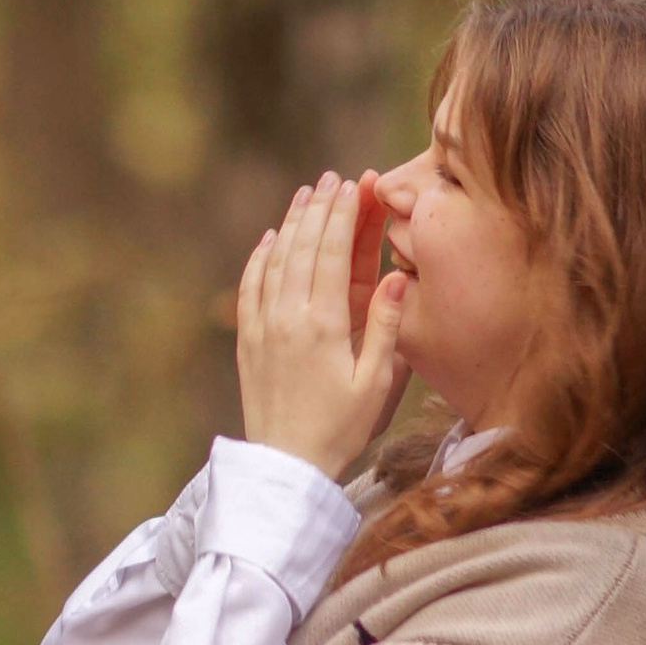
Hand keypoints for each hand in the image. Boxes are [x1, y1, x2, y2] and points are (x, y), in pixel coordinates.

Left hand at [234, 170, 410, 478]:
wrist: (287, 465)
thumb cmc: (341, 428)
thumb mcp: (377, 382)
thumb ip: (388, 326)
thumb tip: (398, 275)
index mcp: (324, 325)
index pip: (334, 254)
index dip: (343, 215)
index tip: (352, 185)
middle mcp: (288, 318)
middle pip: (303, 248)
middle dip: (318, 209)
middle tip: (331, 179)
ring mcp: (262, 328)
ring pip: (274, 261)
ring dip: (290, 225)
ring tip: (304, 196)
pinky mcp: (247, 342)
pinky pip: (250, 288)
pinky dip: (259, 258)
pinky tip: (268, 239)